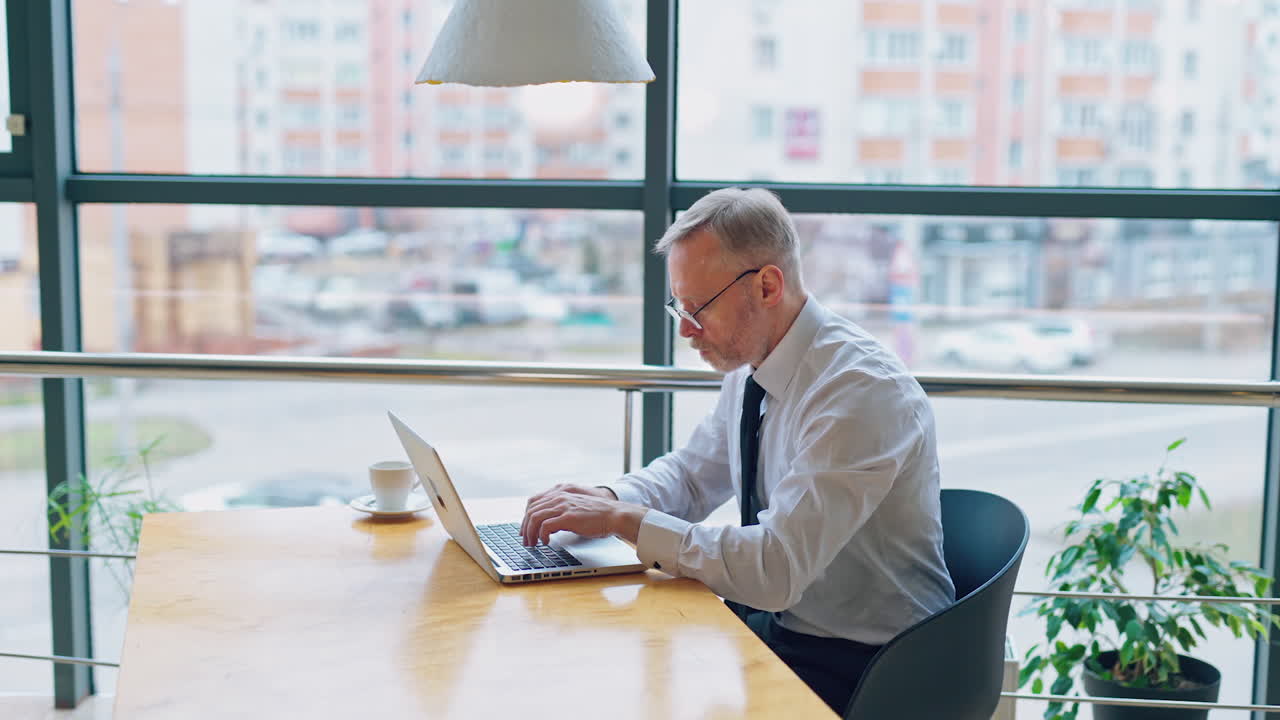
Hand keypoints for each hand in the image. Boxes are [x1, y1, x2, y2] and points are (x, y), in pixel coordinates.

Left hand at [519, 484, 645, 546]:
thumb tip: (548, 526)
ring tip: (533, 544)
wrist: (613, 515)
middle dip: (525, 528)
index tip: (525, 529)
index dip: (525, 517)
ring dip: (530, 533)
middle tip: (526, 541)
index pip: (533, 502)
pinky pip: (545, 526)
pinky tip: (546, 542)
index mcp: (559, 494)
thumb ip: (561, 513)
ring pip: (534, 518)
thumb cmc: (597, 515)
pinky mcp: (568, 517)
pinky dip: (542, 535)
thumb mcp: (574, 509)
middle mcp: (558, 497)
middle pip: (531, 511)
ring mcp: (563, 506)